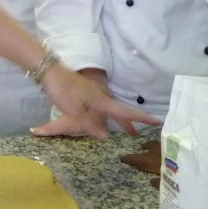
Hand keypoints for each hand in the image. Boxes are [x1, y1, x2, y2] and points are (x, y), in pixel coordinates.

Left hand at [39, 66, 158, 138]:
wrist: (50, 71)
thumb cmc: (63, 91)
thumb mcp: (75, 111)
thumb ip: (90, 124)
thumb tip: (105, 137)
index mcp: (101, 101)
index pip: (124, 111)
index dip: (140, 117)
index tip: (157, 121)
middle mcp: (101, 96)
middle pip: (119, 111)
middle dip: (129, 122)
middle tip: (137, 134)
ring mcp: (94, 93)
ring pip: (111, 109)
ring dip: (119, 119)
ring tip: (125, 129)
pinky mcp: (86, 92)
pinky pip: (102, 106)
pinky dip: (108, 114)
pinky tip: (104, 117)